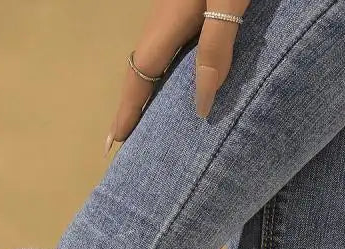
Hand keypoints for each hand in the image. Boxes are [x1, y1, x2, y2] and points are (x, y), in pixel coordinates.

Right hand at [109, 0, 250, 147]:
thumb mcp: (228, 5)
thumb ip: (215, 48)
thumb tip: (202, 106)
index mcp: (167, 26)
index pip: (141, 76)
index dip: (128, 110)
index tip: (116, 140)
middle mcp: (162, 21)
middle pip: (141, 70)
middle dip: (132, 105)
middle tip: (124, 138)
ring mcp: (172, 13)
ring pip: (154, 60)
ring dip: (147, 90)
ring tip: (147, 119)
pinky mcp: (186, 8)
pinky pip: (169, 50)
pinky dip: (165, 74)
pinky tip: (177, 84)